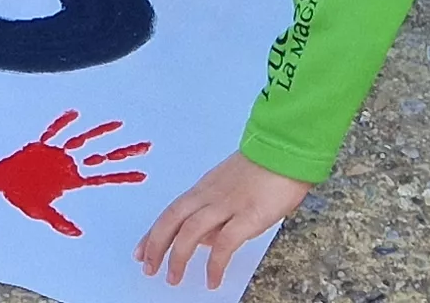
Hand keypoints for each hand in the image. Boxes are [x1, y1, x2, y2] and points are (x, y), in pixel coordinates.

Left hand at [133, 154, 309, 289]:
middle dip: (156, 245)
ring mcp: (227, 205)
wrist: (287, 150)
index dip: (154, 233)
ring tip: (173, 278)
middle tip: (149, 268)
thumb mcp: (230, 186)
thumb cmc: (265, 168)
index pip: (171, 212)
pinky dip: (214, 264)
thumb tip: (204, 240)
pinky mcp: (248, 216)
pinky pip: (224, 244)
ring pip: (190, 231)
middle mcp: (209, 196)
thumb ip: (215, 210)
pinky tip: (212, 280)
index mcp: (204, 188)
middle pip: (172, 220)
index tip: (142, 251)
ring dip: (177, 256)